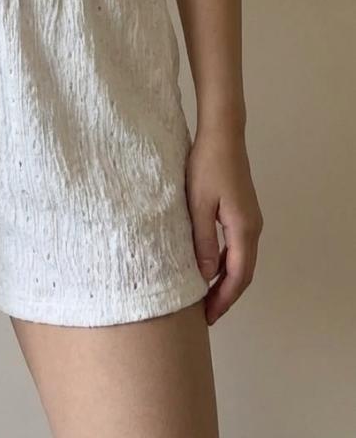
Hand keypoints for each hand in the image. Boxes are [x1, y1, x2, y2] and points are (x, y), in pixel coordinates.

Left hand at [186, 126, 263, 325]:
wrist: (222, 134)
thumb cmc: (207, 165)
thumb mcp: (198, 205)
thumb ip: (202, 241)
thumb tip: (205, 276)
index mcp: (244, 229)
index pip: (238, 276)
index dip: (224, 299)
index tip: (208, 317)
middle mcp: (253, 227)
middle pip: (243, 272)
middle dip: (225, 295)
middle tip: (205, 314)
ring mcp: (250, 218)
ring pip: (241, 259)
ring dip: (225, 279)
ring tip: (204, 295)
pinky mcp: (243, 210)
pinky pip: (237, 245)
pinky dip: (225, 261)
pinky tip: (207, 265)